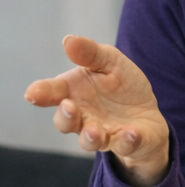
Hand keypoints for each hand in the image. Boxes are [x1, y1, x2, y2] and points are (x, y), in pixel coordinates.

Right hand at [24, 35, 169, 186]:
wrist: (148, 112)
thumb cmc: (122, 86)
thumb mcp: (111, 62)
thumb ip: (91, 54)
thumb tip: (68, 40)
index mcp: (74, 93)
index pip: (52, 93)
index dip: (41, 93)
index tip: (33, 93)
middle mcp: (84, 117)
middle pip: (65, 122)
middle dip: (65, 117)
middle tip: (69, 106)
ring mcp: (105, 133)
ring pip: (90, 141)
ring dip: (90, 136)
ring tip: (95, 129)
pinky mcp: (128, 143)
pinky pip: (125, 145)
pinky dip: (127, 141)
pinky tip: (131, 132)